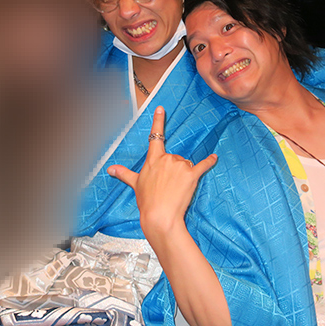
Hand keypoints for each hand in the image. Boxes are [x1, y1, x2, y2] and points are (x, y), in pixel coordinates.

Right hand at [108, 107, 217, 237]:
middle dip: (173, 169)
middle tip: (168, 185)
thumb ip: (124, 173)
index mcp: (153, 159)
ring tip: (177, 189)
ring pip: (185, 164)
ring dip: (184, 174)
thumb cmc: (147, 201)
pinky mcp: (192, 175)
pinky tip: (214, 158)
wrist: (160, 216)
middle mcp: (167, 159)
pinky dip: (209, 162)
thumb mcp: (135, 184)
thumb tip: (110, 169)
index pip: (155, 137)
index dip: (158, 121)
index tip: (161, 109)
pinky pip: (203, 165)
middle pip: (174, 157)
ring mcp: (180, 166)